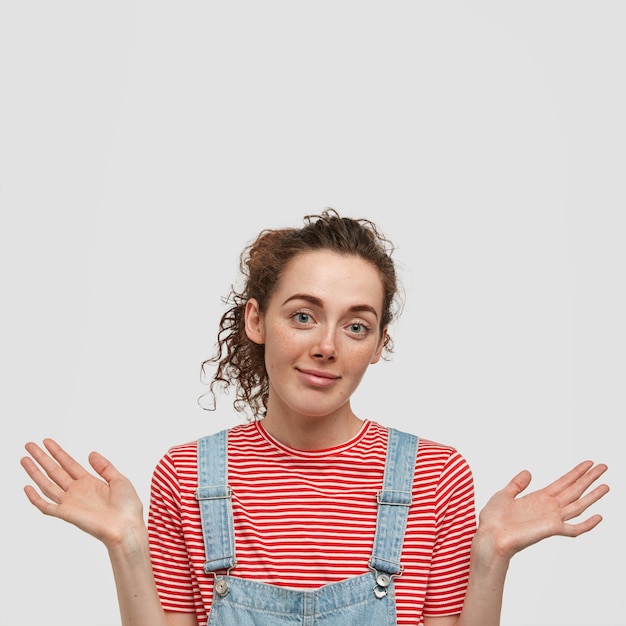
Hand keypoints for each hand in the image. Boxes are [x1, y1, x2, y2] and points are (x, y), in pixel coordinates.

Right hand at [21, 439, 144, 548]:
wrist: (127, 527)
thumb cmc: (127, 507)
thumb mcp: (119, 480)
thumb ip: (104, 467)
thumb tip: (90, 453)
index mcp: (90, 482)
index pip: (69, 464)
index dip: (58, 452)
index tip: (47, 442)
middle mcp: (77, 491)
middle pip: (55, 471)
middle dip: (42, 458)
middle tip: (29, 445)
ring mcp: (70, 502)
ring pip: (47, 484)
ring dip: (35, 472)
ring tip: (24, 458)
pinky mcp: (66, 514)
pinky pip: (46, 506)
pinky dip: (35, 498)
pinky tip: (27, 487)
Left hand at [474, 460, 608, 561]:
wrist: (489, 535)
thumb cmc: (494, 519)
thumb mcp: (504, 494)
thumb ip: (517, 484)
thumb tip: (528, 472)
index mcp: (539, 498)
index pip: (563, 482)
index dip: (576, 473)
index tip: (588, 463)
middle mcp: (548, 507)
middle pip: (574, 490)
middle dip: (589, 478)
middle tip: (604, 466)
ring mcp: (551, 518)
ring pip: (578, 505)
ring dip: (592, 495)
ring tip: (606, 485)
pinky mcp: (551, 529)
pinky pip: (574, 528)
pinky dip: (587, 524)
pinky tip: (598, 516)